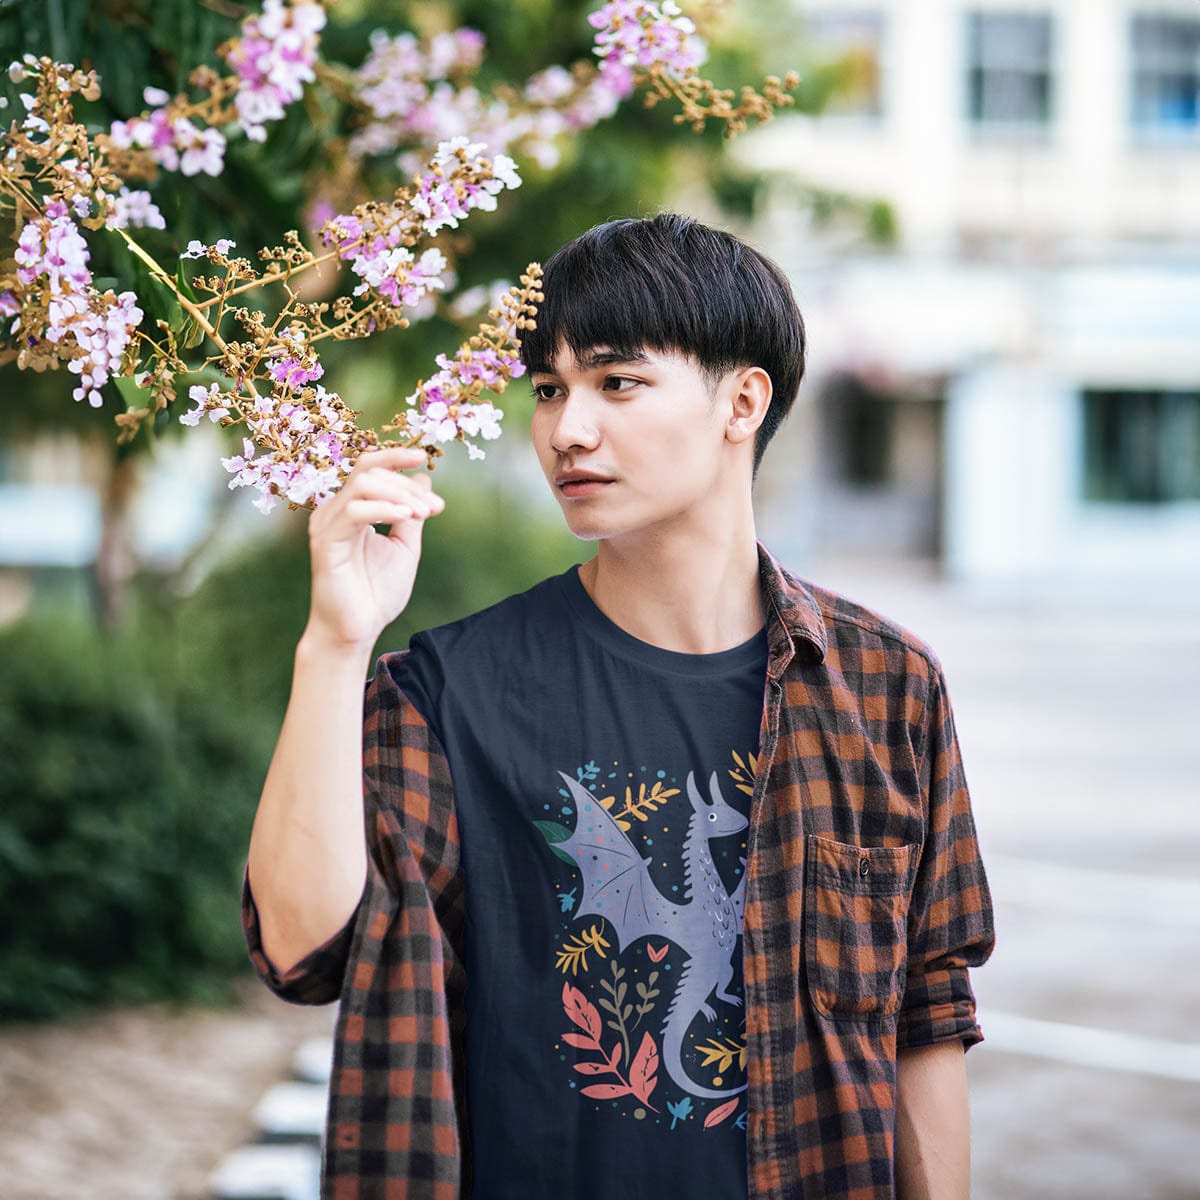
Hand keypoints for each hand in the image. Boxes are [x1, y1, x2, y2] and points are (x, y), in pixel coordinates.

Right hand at [302, 446, 444, 653]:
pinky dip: (385, 509)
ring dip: (400, 495)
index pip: (368, 467)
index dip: (394, 456)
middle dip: (407, 484)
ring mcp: (326, 525)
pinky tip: (407, 518)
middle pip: (367, 471)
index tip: (423, 456)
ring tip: (425, 514)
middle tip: (436, 507)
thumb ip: (411, 513)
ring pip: (362, 485)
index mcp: (351, 509)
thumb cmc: (376, 592)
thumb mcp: (404, 546)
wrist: (357, 629)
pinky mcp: (326, 543)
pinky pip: (355, 511)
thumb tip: (423, 478)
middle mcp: (334, 512)